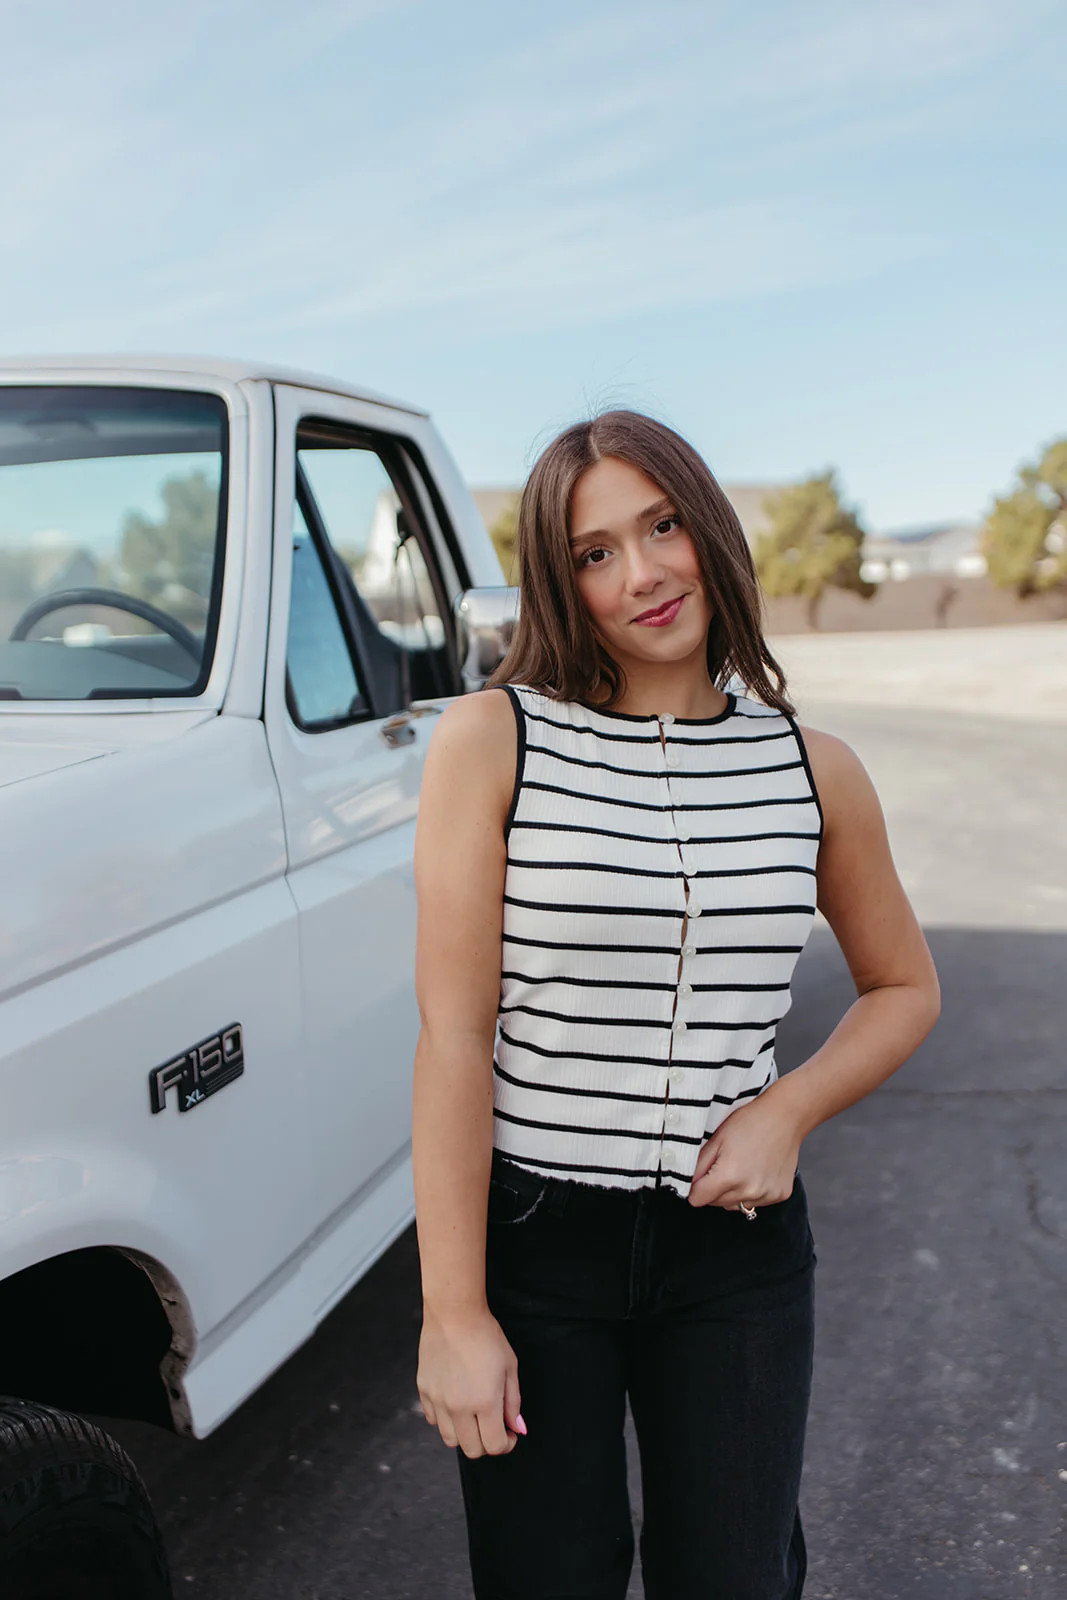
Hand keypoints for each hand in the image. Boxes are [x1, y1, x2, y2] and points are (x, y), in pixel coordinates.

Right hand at [416, 1304, 525, 1458]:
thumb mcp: (509, 1367)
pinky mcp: (424, 1392)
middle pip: (471, 1449)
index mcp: (485, 1402)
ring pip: (450, 1440)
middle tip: (493, 1426)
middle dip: (487, 1444)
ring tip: (474, 1415)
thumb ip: (513, 1403)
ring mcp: (438, 1401)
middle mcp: (459, 1408)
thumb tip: (517, 1428)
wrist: (454, 1314)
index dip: (506, 1445)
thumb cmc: (486, 1336)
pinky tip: (456, 1402)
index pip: (494, 1446)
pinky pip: (434, 1420)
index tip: (510, 1434)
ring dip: (465, 1435)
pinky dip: (446, 1419)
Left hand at [688, 1088, 803, 1209]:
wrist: (785, 1117)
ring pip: (736, 1205)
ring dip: (732, 1193)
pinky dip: (751, 1192)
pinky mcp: (779, 1195)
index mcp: (730, 1176)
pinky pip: (755, 1202)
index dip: (695, 1188)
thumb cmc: (750, 1123)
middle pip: (716, 1204)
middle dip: (713, 1190)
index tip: (699, 1177)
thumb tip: (687, 1184)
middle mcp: (750, 1190)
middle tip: (722, 1165)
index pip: (698, 1199)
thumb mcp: (716, 1140)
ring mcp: (767, 1195)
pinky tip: (756, 1171)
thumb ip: (698, 1166)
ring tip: (741, 1167)